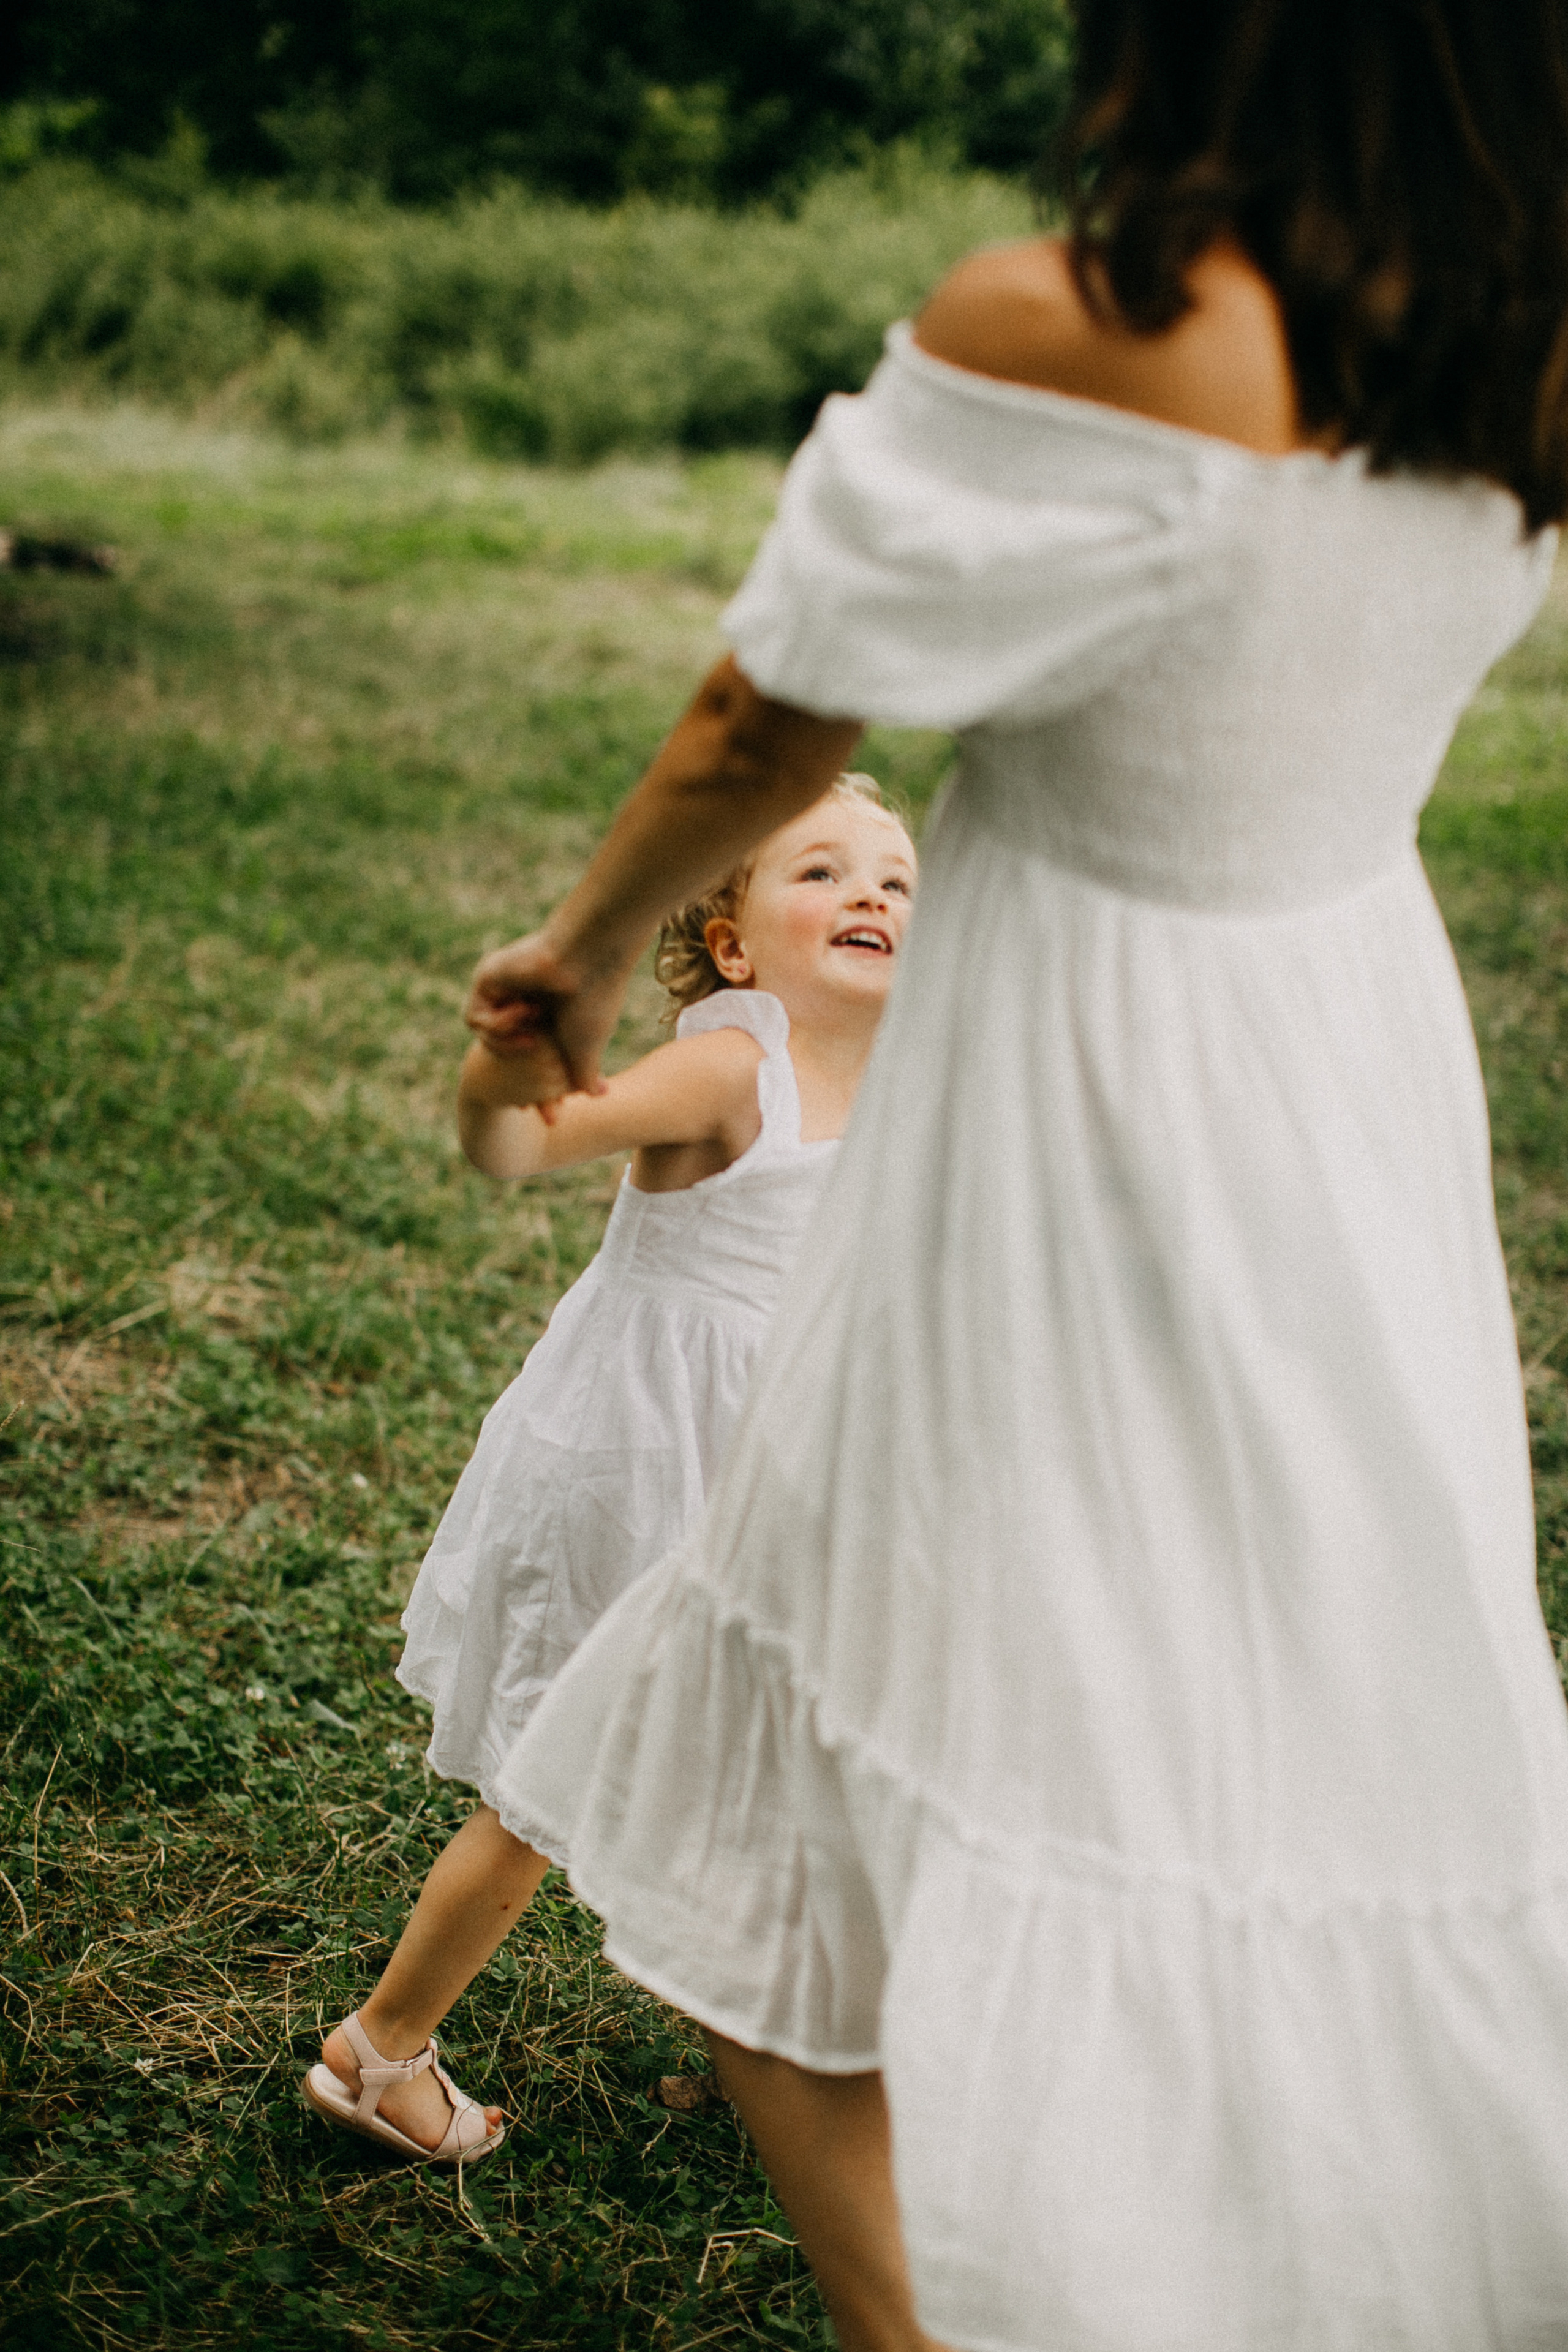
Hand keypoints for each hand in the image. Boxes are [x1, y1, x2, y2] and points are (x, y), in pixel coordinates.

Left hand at [462, 931, 630, 1103]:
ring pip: (488, 1039)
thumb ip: (583, 1073)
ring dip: (508, 1044)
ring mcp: (505, 992)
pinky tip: (523, 1012)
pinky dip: (497, 1025)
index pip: (537, 1062)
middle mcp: (526, 1005)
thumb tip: (596, 1095)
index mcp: (550, 1019)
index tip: (551, 1117)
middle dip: (520, 1085)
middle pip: (510, 1055)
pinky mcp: (486, 980)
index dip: (543, 1092)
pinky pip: (475, 1019)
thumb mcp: (587, 1048)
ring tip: (534, 1035)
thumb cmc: (592, 1002)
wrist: (587, 959)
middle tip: (529, 1109)